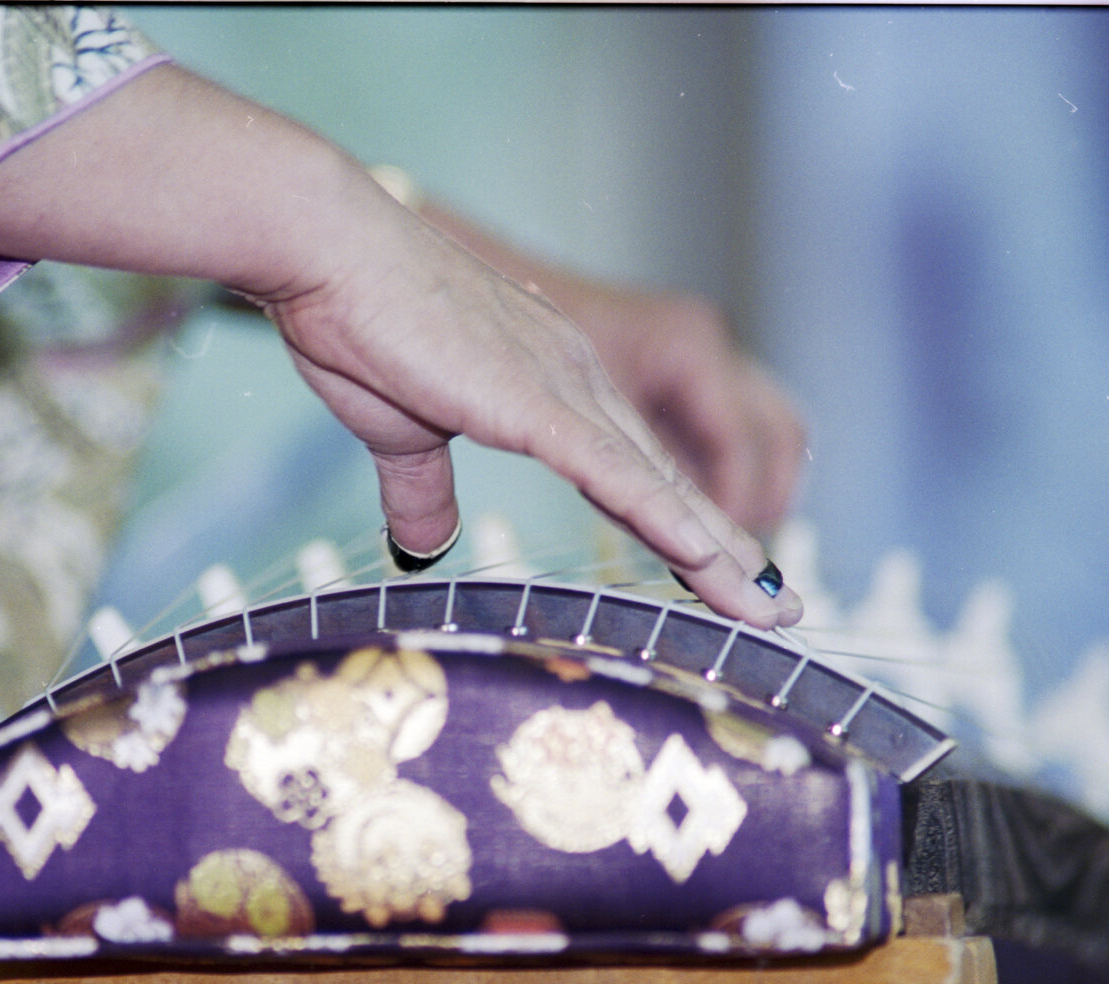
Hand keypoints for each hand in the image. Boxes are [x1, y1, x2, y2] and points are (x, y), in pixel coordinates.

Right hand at [256, 193, 802, 627]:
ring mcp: (565, 388)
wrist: (332, 253)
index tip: (718, 574)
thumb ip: (424, 491)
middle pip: (665, 485)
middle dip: (725, 552)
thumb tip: (424, 546)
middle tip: (776, 605)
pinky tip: (708, 560)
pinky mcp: (536, 400)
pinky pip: (615, 473)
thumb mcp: (401, 432)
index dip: (677, 529)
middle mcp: (577, 382)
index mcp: (550, 386)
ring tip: (767, 605)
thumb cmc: (360, 323)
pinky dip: (665, 518)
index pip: (630, 474)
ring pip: (658, 486)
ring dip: (717, 552)